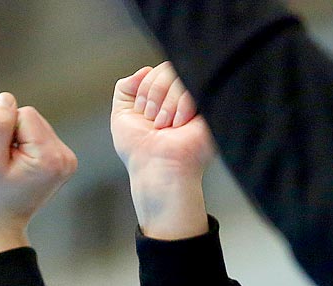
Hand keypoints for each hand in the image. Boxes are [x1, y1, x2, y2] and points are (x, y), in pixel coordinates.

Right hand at [0, 92, 78, 260]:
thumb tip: (7, 97)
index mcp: (52, 157)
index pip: (23, 114)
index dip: (4, 132)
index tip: (1, 159)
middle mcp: (66, 157)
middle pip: (30, 117)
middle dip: (11, 136)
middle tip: (4, 166)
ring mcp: (66, 159)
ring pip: (32, 124)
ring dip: (15, 142)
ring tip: (9, 169)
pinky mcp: (61, 160)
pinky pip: (35, 134)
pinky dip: (22, 147)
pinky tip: (17, 169)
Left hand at [112, 63, 214, 239]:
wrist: (156, 171)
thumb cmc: (139, 151)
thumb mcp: (121, 116)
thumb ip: (126, 87)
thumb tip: (145, 69)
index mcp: (165, 97)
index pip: (158, 70)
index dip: (146, 86)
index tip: (141, 112)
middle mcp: (182, 97)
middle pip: (169, 68)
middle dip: (154, 92)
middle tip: (153, 120)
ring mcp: (198, 101)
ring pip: (182, 75)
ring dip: (166, 102)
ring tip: (164, 126)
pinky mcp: (210, 107)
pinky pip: (195, 87)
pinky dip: (181, 105)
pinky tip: (178, 125)